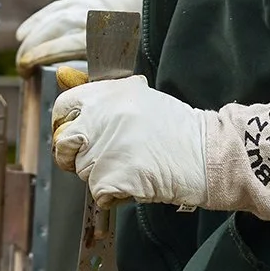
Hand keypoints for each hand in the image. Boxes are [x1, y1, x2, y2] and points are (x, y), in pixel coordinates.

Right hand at [14, 0, 149, 70]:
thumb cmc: (132, 31)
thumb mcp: (126, 54)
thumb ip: (104, 71)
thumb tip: (80, 86)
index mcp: (103, 33)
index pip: (66, 44)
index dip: (43, 55)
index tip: (28, 68)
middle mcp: (89, 17)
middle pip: (54, 32)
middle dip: (33, 49)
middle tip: (22, 69)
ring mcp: (80, 6)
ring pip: (51, 20)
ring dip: (31, 37)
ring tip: (20, 56)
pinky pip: (51, 10)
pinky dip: (35, 22)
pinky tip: (22, 34)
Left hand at [50, 73, 208, 208]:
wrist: (206, 154)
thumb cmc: (176, 128)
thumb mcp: (138, 97)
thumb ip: (99, 92)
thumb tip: (63, 75)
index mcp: (107, 94)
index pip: (63, 107)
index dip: (65, 124)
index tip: (75, 134)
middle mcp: (102, 117)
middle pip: (67, 144)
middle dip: (79, 155)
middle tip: (104, 158)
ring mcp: (105, 148)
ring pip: (83, 171)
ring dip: (102, 176)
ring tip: (132, 166)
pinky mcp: (112, 176)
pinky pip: (98, 193)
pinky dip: (114, 195)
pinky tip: (136, 182)